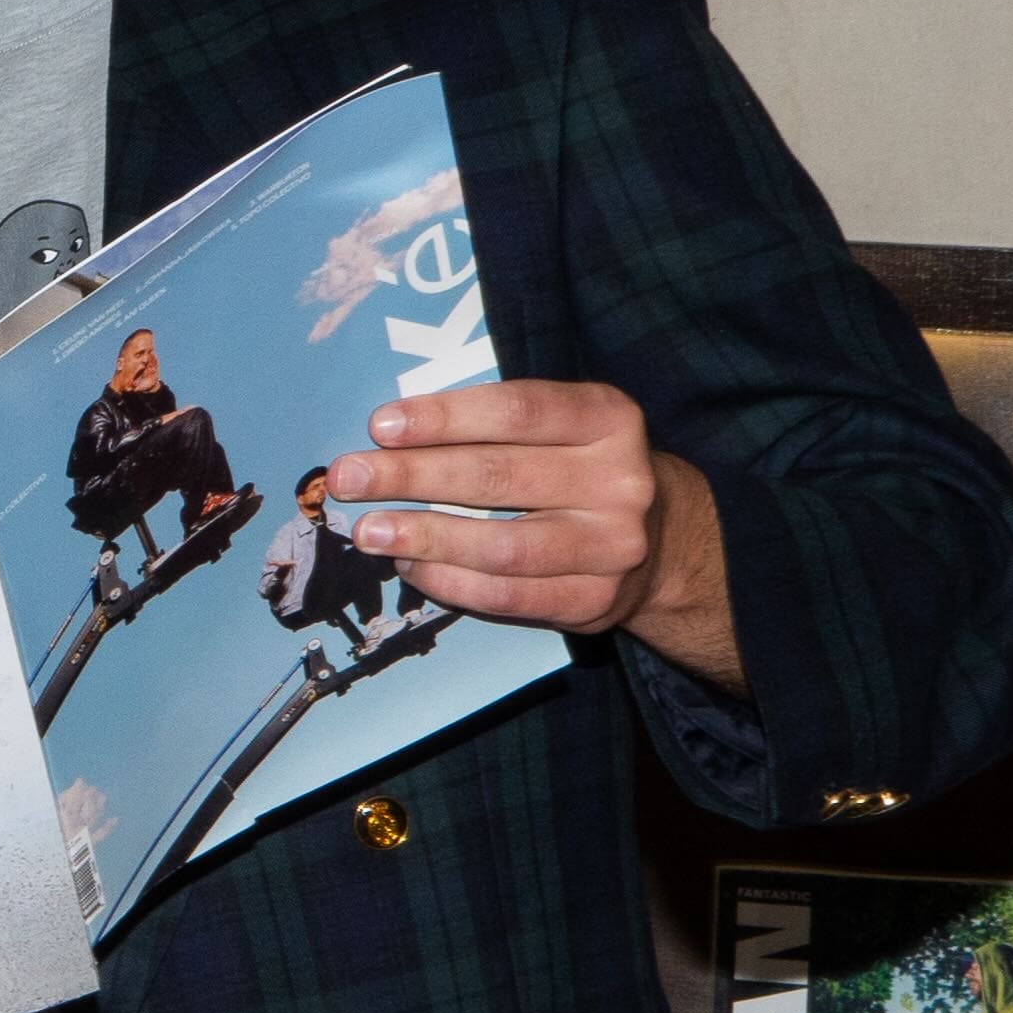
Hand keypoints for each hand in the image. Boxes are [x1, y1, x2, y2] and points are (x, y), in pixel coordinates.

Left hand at [327, 379, 742, 691]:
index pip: (517, 411)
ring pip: (502, 545)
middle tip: (348, 478)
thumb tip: (391, 436)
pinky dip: (451, 583)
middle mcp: (621, 480)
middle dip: (411, 476)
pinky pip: (509, 597)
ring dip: (424, 537)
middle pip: (498, 477)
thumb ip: (496, 423)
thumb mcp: (564, 426)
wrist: (663, 541)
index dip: (444, 418)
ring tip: (369, 530)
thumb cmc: (582, 468)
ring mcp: (614, 547)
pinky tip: (411, 568)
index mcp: (610, 418)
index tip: (380, 426)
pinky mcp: (597, 602)